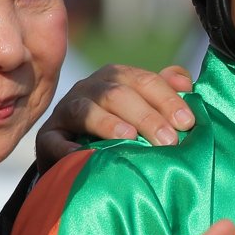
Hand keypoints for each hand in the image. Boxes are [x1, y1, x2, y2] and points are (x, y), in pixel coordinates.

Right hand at [35, 63, 194, 168]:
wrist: (76, 153)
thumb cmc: (122, 129)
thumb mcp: (145, 108)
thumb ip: (166, 92)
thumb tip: (184, 80)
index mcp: (116, 78)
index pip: (144, 81)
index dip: (167, 99)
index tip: (187, 123)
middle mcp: (90, 88)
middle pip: (117, 94)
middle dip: (146, 116)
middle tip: (169, 141)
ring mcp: (66, 111)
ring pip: (85, 110)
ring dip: (108, 124)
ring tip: (129, 139)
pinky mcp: (47, 137)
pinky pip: (54, 140)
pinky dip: (66, 148)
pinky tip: (82, 156)